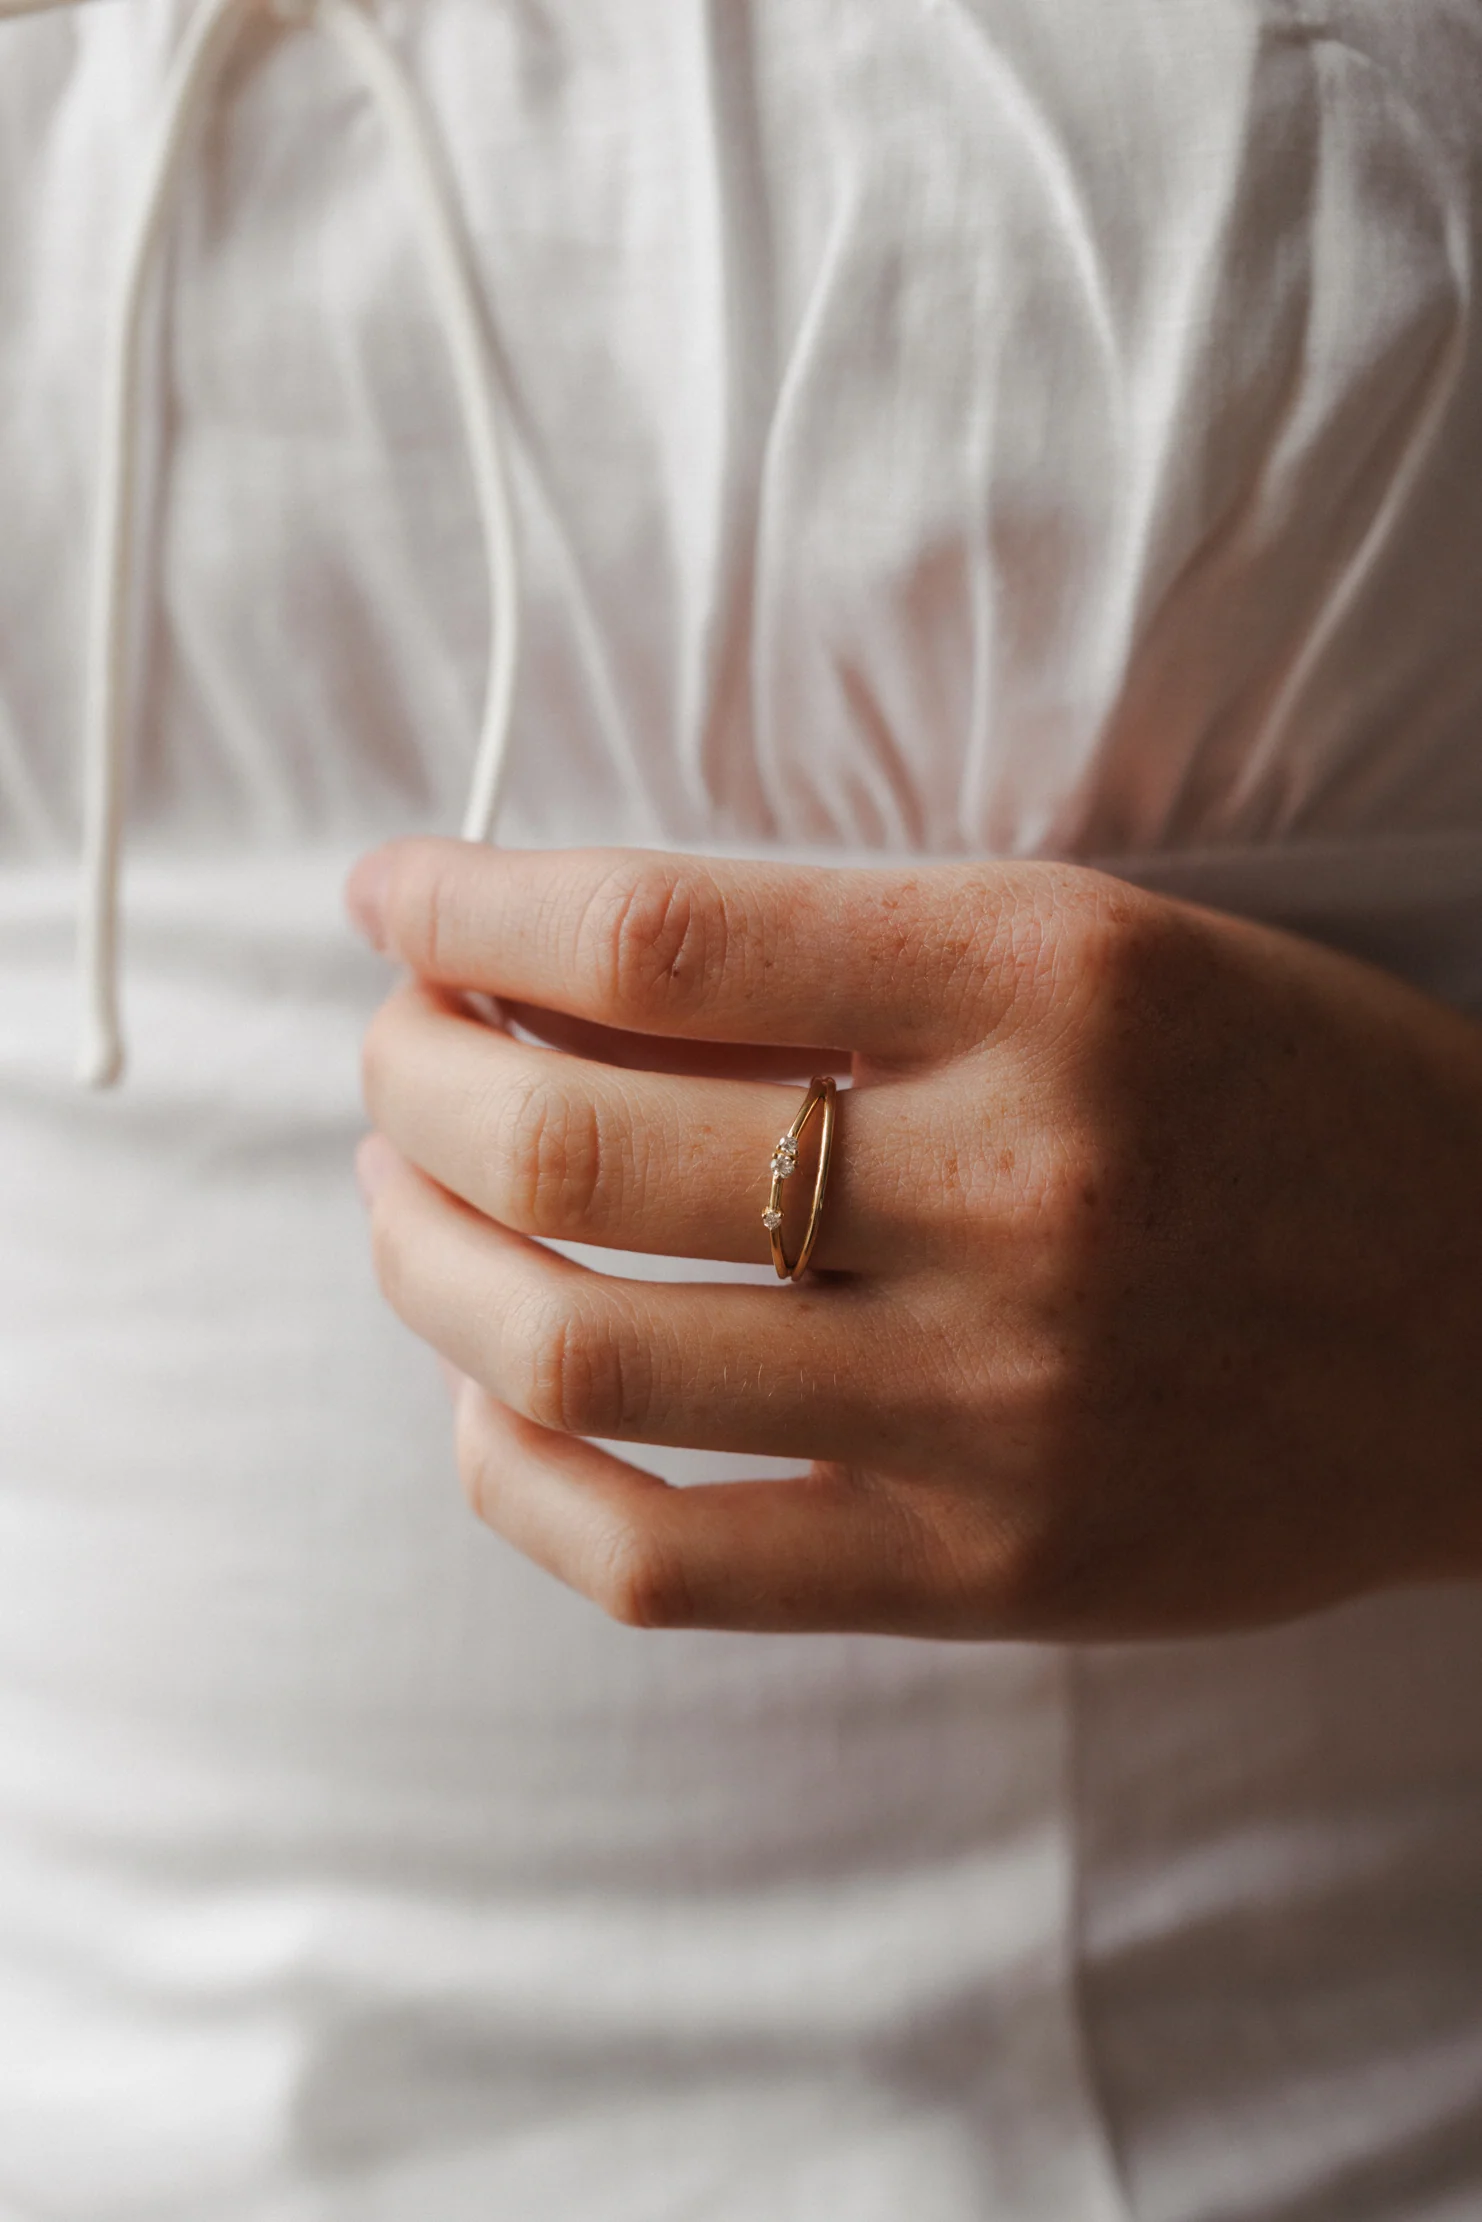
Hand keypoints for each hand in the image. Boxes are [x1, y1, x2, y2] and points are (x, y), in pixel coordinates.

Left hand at [347, 839, 1481, 1639]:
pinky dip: (513, 1483)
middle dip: (411, 1080)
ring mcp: (995, 1403)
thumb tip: (542, 973)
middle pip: (572, 1145)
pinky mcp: (986, 1569)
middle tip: (396, 1054)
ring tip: (405, 1205)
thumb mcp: (1109, 952)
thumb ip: (844, 962)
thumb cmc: (1298, 1102)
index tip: (393, 896)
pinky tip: (488, 1408)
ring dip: (423, 1262)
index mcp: (1051, 977)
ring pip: (575, 1355)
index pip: (654, 934)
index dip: (467, 907)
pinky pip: (663, 1561)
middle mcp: (1015, 1187)